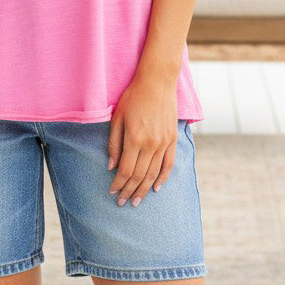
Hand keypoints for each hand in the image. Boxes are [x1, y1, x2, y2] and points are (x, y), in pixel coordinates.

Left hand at [107, 73, 178, 206]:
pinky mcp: (172, 140)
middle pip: (139, 175)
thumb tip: (111, 166)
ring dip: (144, 189)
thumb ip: (114, 143)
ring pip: (153, 174)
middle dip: (129, 191)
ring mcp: (163, 143)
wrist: (157, 82)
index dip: (118, 184)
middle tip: (122, 202)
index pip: (125, 170)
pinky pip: (168, 164)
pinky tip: (156, 188)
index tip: (112, 192)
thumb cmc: (133, 97)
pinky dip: (163, 178)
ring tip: (137, 200)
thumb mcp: (117, 117)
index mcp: (134, 138)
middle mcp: (150, 144)